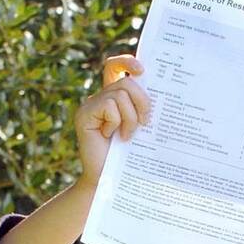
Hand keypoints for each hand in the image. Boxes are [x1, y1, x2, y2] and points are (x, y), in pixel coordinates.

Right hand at [74, 53, 150, 190]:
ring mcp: (91, 105)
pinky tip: (111, 137)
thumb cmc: (130, 159)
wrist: (110, 181)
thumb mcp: (141, 130)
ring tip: (127, 137)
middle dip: (142, 101)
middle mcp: (101, 98)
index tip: (142, 69)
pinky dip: (117, 122)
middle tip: (145, 124)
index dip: (127, 62)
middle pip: (127, 82)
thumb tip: (159, 92)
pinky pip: (109, 106)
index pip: (115, 67)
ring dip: (130, 118)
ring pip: (120, 94)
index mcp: (114, 99)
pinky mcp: (84, 114)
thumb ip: (143, 110)